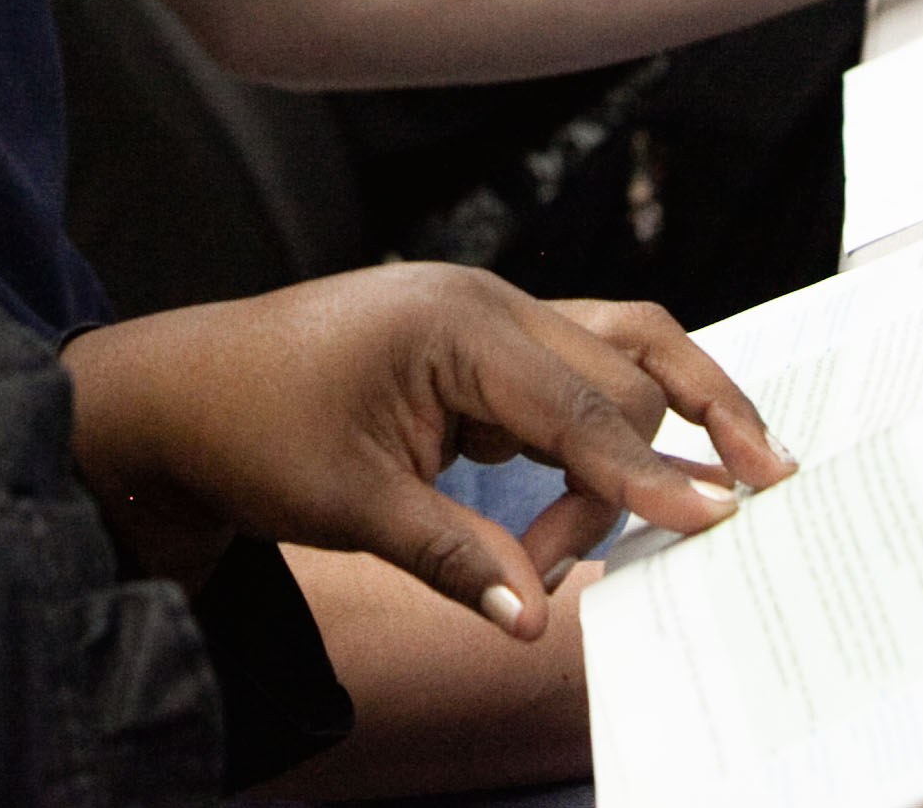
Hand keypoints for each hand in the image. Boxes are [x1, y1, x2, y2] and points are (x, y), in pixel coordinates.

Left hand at [58, 267, 793, 638]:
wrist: (176, 395)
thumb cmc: (247, 430)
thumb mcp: (346, 505)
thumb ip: (452, 555)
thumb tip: (533, 617)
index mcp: (457, 325)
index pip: (586, 409)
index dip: (653, 478)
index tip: (721, 520)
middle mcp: (485, 304)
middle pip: (617, 378)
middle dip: (627, 478)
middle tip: (593, 567)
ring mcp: (483, 319)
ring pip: (610, 357)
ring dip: (657, 420)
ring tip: (746, 461)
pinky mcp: (475, 349)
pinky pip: (567, 379)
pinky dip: (598, 431)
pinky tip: (608, 490)